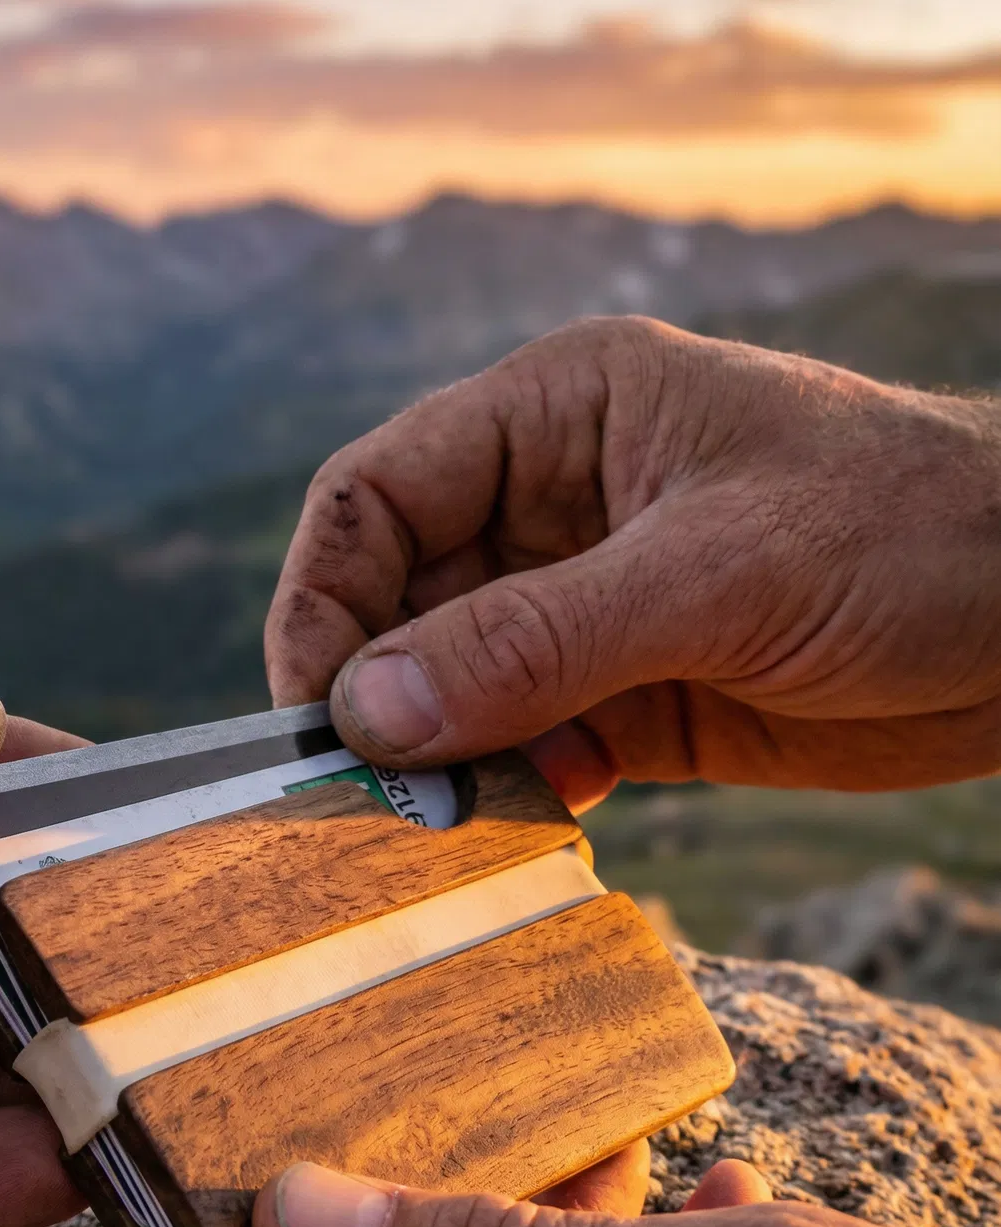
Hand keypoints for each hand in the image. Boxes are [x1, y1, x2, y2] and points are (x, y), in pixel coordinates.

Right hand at [266, 320, 1000, 806]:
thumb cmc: (909, 534)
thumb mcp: (716, 574)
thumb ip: (537, 640)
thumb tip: (368, 713)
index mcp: (559, 416)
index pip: (379, 496)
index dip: (326, 599)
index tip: (318, 710)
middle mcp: (556, 508)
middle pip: (402, 603)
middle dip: (386, 698)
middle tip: (390, 793)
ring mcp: (593, 608)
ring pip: (458, 688)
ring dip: (451, 755)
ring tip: (474, 810)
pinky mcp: (635, 697)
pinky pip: (529, 745)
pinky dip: (517, 786)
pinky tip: (562, 806)